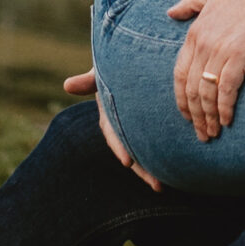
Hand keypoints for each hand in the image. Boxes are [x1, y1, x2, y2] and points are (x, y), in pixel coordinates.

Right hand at [61, 68, 160, 188]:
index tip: (128, 162)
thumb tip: (67, 85)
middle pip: (132, 149)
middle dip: (142, 168)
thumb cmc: (114, 61)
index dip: (120, 147)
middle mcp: (121, 121)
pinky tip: (177, 170)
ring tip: (163, 187)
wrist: (130, 58)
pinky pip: (156, 141)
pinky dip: (163, 154)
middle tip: (157, 185)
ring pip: (144, 150)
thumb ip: (89, 79)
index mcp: (109, 111)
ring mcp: (135, 124)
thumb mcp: (101, 70)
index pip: (113, 133)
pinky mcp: (151, 123)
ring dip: (152, 169)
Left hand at [167, 0, 244, 138]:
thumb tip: (169, 12)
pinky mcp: (240, 56)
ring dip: (209, 118)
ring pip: (206, 93)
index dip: (182, 99)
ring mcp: (220, 50)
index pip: (179, 74)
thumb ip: (190, 2)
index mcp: (195, 32)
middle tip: (202, 134)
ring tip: (214, 133)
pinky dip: (225, 109)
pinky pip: (226, 90)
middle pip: (191, 89)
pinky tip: (228, 121)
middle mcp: (203, 43)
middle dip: (195, 116)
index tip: (188, 116)